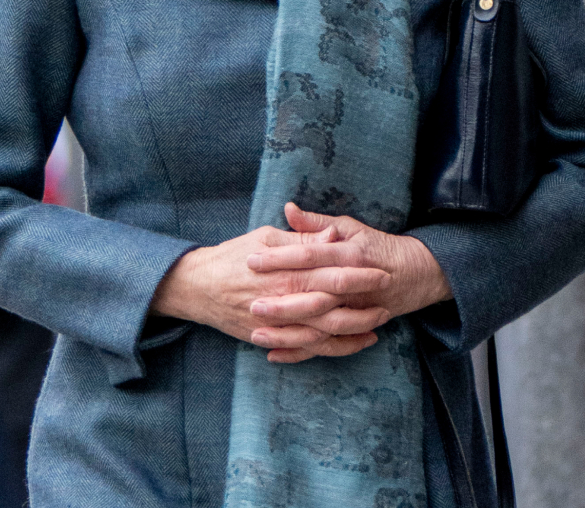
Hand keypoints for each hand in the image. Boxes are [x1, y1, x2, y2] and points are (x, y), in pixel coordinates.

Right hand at [150, 219, 391, 363]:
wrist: (197, 286)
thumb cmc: (232, 257)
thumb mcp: (265, 238)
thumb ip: (301, 239)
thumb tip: (333, 235)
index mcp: (286, 271)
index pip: (332, 273)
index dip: (361, 274)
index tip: (383, 270)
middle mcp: (285, 299)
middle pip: (335, 306)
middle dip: (365, 304)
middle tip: (388, 299)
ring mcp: (279, 323)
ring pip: (327, 332)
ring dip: (356, 329)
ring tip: (378, 323)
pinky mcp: (272, 337)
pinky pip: (310, 349)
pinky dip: (335, 348)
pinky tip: (354, 342)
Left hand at [241, 203, 452, 360]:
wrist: (416, 274)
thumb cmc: (376, 246)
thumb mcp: (350, 228)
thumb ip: (316, 223)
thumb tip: (288, 209)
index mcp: (347, 255)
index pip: (308, 256)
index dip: (279, 258)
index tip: (250, 260)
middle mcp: (352, 285)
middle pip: (313, 295)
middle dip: (281, 302)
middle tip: (250, 304)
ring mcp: (355, 311)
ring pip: (319, 327)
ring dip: (287, 333)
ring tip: (255, 334)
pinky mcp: (356, 329)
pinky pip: (327, 346)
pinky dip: (301, 352)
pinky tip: (273, 355)